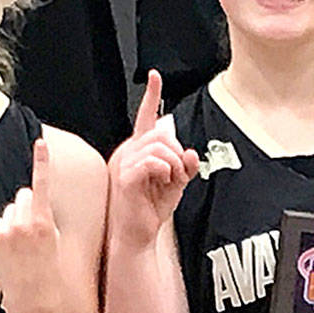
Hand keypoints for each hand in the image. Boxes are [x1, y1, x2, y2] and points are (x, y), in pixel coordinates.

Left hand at [0, 136, 63, 306]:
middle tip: (32, 233)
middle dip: (27, 208)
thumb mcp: (54, 241)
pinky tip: (8, 252)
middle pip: (23, 196)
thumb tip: (30, 202)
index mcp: (43, 222)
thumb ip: (42, 219)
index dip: (41, 161)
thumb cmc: (48, 274)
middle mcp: (22, 223)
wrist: (34, 302)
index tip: (40, 142)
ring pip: (9, 211)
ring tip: (20, 247)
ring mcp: (4, 231)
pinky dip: (1, 234)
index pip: (41, 184)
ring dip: (13, 221)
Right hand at [106, 71, 198, 247]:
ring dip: (175, 163)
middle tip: (178, 174)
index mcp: (136, 151)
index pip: (145, 118)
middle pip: (161, 133)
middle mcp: (127, 152)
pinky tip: (163, 181)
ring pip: (159, 145)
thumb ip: (184, 165)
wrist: (134, 235)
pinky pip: (153, 161)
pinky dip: (166, 170)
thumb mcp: (175, 184)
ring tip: (171, 180)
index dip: (151, 96)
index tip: (155, 77)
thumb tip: (190, 151)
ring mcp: (123, 163)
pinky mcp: (125, 176)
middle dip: (178, 152)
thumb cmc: (148, 210)